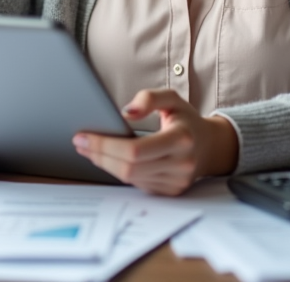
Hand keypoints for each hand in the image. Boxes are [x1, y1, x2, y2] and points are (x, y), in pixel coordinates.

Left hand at [72, 88, 238, 195]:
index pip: (135, 150)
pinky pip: (136, 183)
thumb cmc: (186, 120)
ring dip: (104, 163)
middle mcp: (181, 164)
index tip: (83, 136)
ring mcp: (176, 182)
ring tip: (89, 148)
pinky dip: (118, 171)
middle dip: (99, 155)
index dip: (105, 146)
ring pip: (129, 178)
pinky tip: (107, 158)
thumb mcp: (172, 99)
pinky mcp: (169, 191)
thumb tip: (126, 113)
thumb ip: (149, 98)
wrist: (210, 146)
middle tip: (80, 142)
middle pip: (128, 167)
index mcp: (181, 139)